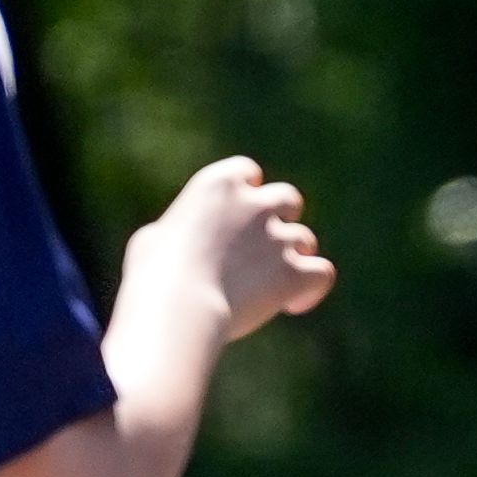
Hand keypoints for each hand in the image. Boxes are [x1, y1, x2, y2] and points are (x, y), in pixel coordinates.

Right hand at [134, 155, 335, 341]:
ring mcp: (278, 237)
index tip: (240, 214)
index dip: (249, 192)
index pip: (247, 172)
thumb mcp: (154, 240)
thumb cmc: (154, 275)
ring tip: (271, 284)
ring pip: (305, 238)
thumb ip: (181, 231)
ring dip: (294, 257)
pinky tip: (293, 304)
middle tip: (264, 248)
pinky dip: (313, 288)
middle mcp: (254, 204)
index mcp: (217, 184)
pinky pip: (322, 272)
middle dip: (281, 219)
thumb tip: (182, 241)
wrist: (178, 305)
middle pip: (288, 198)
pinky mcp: (294, 272)